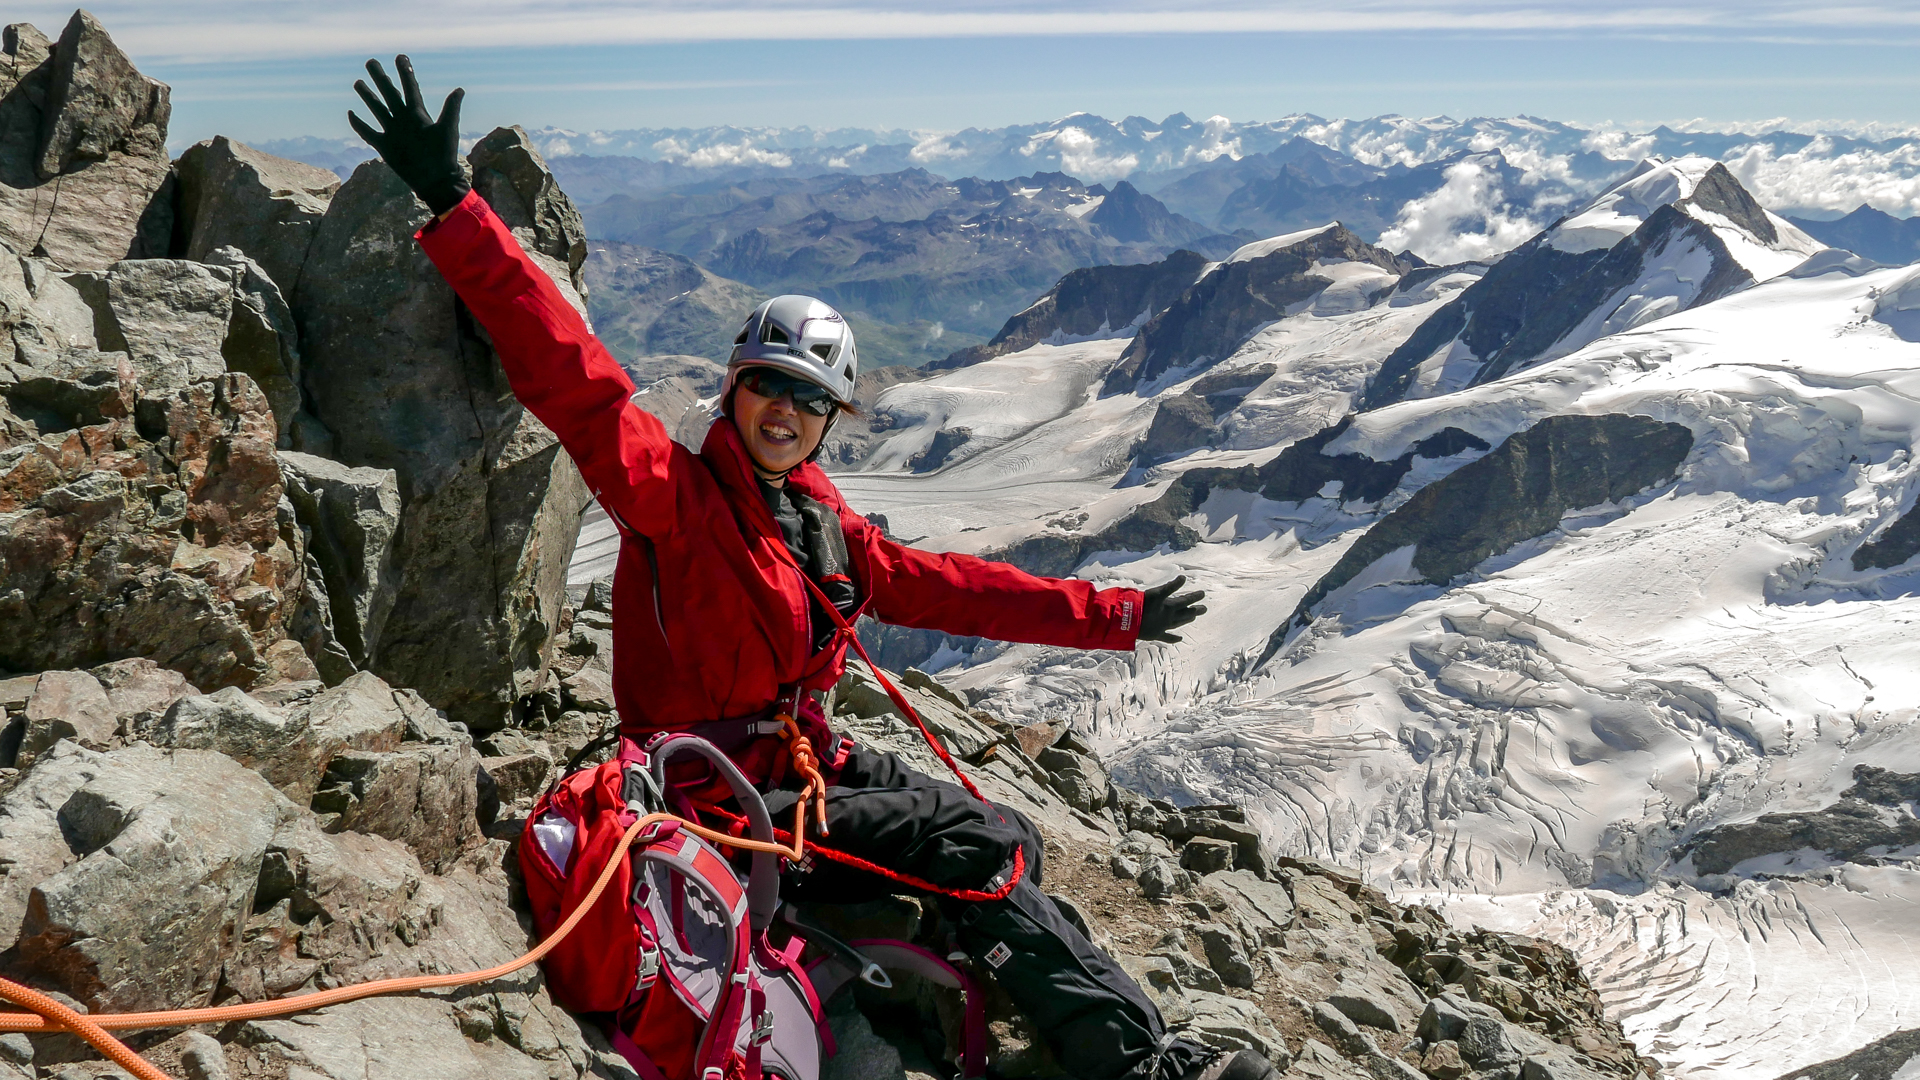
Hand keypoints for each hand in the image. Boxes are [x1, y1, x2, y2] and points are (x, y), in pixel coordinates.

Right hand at [349, 55, 469, 214]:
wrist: (435, 181)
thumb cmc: (444, 156)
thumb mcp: (448, 129)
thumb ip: (451, 109)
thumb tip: (460, 90)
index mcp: (418, 115)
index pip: (410, 88)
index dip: (405, 72)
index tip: (400, 56)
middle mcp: (404, 120)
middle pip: (389, 94)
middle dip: (380, 78)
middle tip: (370, 61)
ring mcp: (393, 132)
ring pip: (377, 109)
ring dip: (368, 96)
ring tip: (358, 82)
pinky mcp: (384, 147)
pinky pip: (368, 133)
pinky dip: (359, 124)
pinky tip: (351, 113)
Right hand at [1139, 574, 1205, 642]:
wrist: (1129, 621)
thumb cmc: (1141, 605)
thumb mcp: (1156, 592)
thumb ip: (1170, 586)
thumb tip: (1183, 577)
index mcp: (1169, 606)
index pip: (1185, 600)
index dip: (1194, 597)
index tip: (1203, 594)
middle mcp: (1169, 617)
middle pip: (1185, 613)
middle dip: (1195, 610)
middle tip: (1204, 609)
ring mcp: (1163, 626)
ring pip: (1178, 623)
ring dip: (1186, 620)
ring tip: (1193, 618)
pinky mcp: (1156, 634)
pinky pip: (1167, 637)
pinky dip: (1174, 638)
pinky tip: (1180, 638)